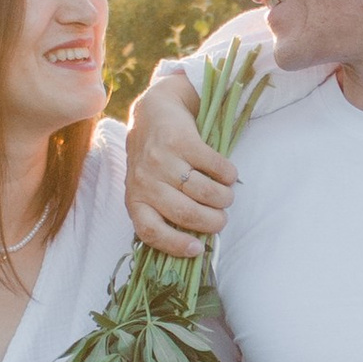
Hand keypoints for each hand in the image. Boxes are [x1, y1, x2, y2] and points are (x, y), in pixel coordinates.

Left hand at [125, 72, 237, 257]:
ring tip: (226, 196)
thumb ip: (163, 210)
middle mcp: (145, 181)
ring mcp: (162, 160)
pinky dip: (227, 174)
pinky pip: (214, 166)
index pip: (150, 231)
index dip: (175, 245)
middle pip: (186, 214)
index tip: (198, 249)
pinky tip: (227, 175)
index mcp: (135, 199)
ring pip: (204, 192)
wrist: (153, 112)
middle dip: (213, 221)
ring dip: (224, 198)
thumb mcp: (147, 187)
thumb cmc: (154, 159)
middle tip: (222, 218)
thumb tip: (196, 240)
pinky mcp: (181, 141)